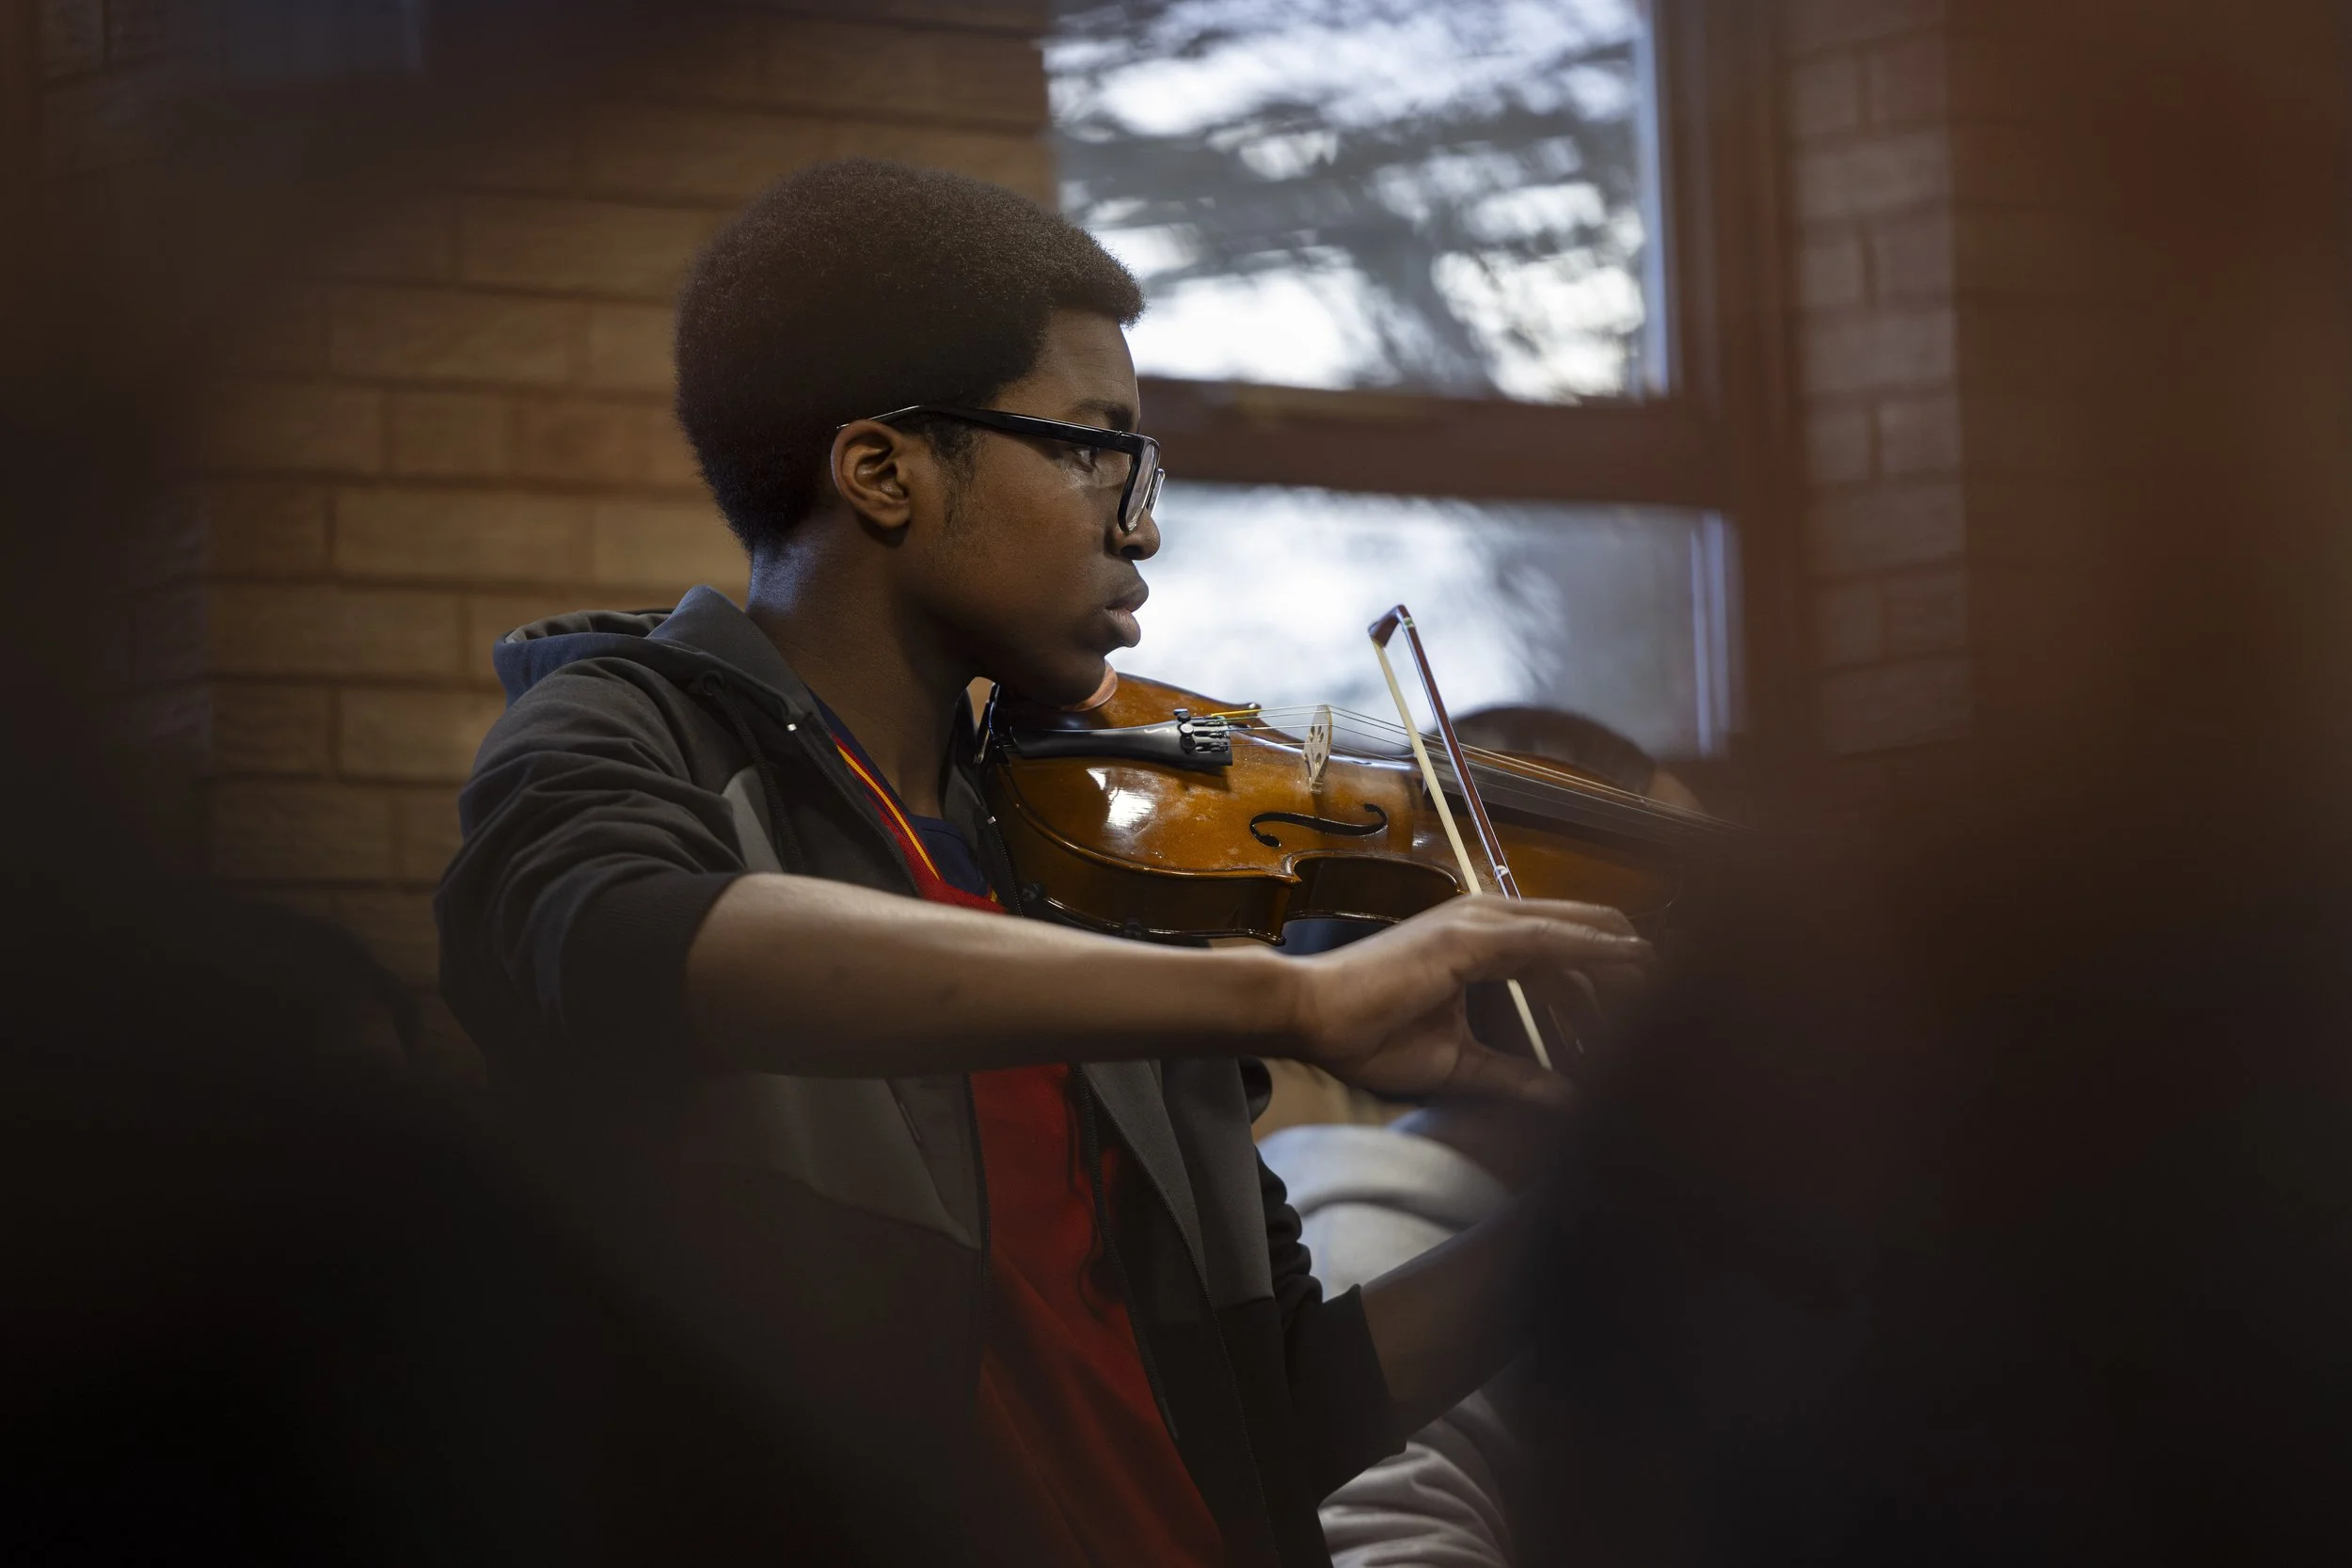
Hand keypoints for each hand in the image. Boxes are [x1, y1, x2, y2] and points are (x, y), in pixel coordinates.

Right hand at [1286, 896, 1652, 1105]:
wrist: (1311, 1017)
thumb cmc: (1366, 1037)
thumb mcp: (1458, 1063)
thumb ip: (1513, 1076)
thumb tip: (1565, 1102)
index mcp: (1475, 946)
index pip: (1556, 955)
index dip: (1600, 980)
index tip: (1643, 1010)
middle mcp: (1480, 923)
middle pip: (1574, 937)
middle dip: (1623, 968)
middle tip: (1673, 999)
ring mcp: (1474, 923)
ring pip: (1570, 931)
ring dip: (1622, 956)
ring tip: (1672, 977)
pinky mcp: (1467, 936)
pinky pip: (1547, 940)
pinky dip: (1593, 948)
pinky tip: (1633, 959)